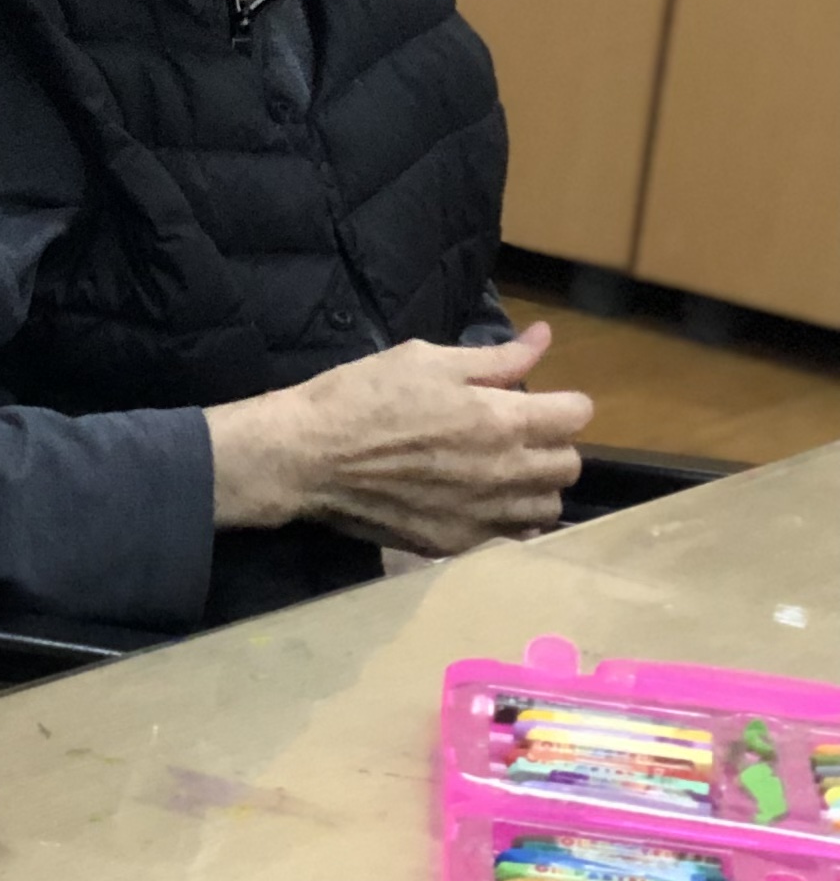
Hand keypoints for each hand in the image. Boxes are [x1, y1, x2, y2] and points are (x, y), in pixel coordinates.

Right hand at [207, 323, 588, 555]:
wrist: (304, 457)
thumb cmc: (361, 396)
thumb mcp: (424, 360)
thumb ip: (494, 357)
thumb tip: (544, 338)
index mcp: (502, 419)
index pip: (576, 414)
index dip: (561, 402)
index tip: (535, 400)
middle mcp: (504, 472)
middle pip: (569, 465)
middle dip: (551, 444)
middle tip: (514, 433)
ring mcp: (481, 514)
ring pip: (546, 507)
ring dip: (533, 486)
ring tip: (502, 472)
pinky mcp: (455, 542)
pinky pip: (507, 536)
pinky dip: (502, 518)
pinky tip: (474, 500)